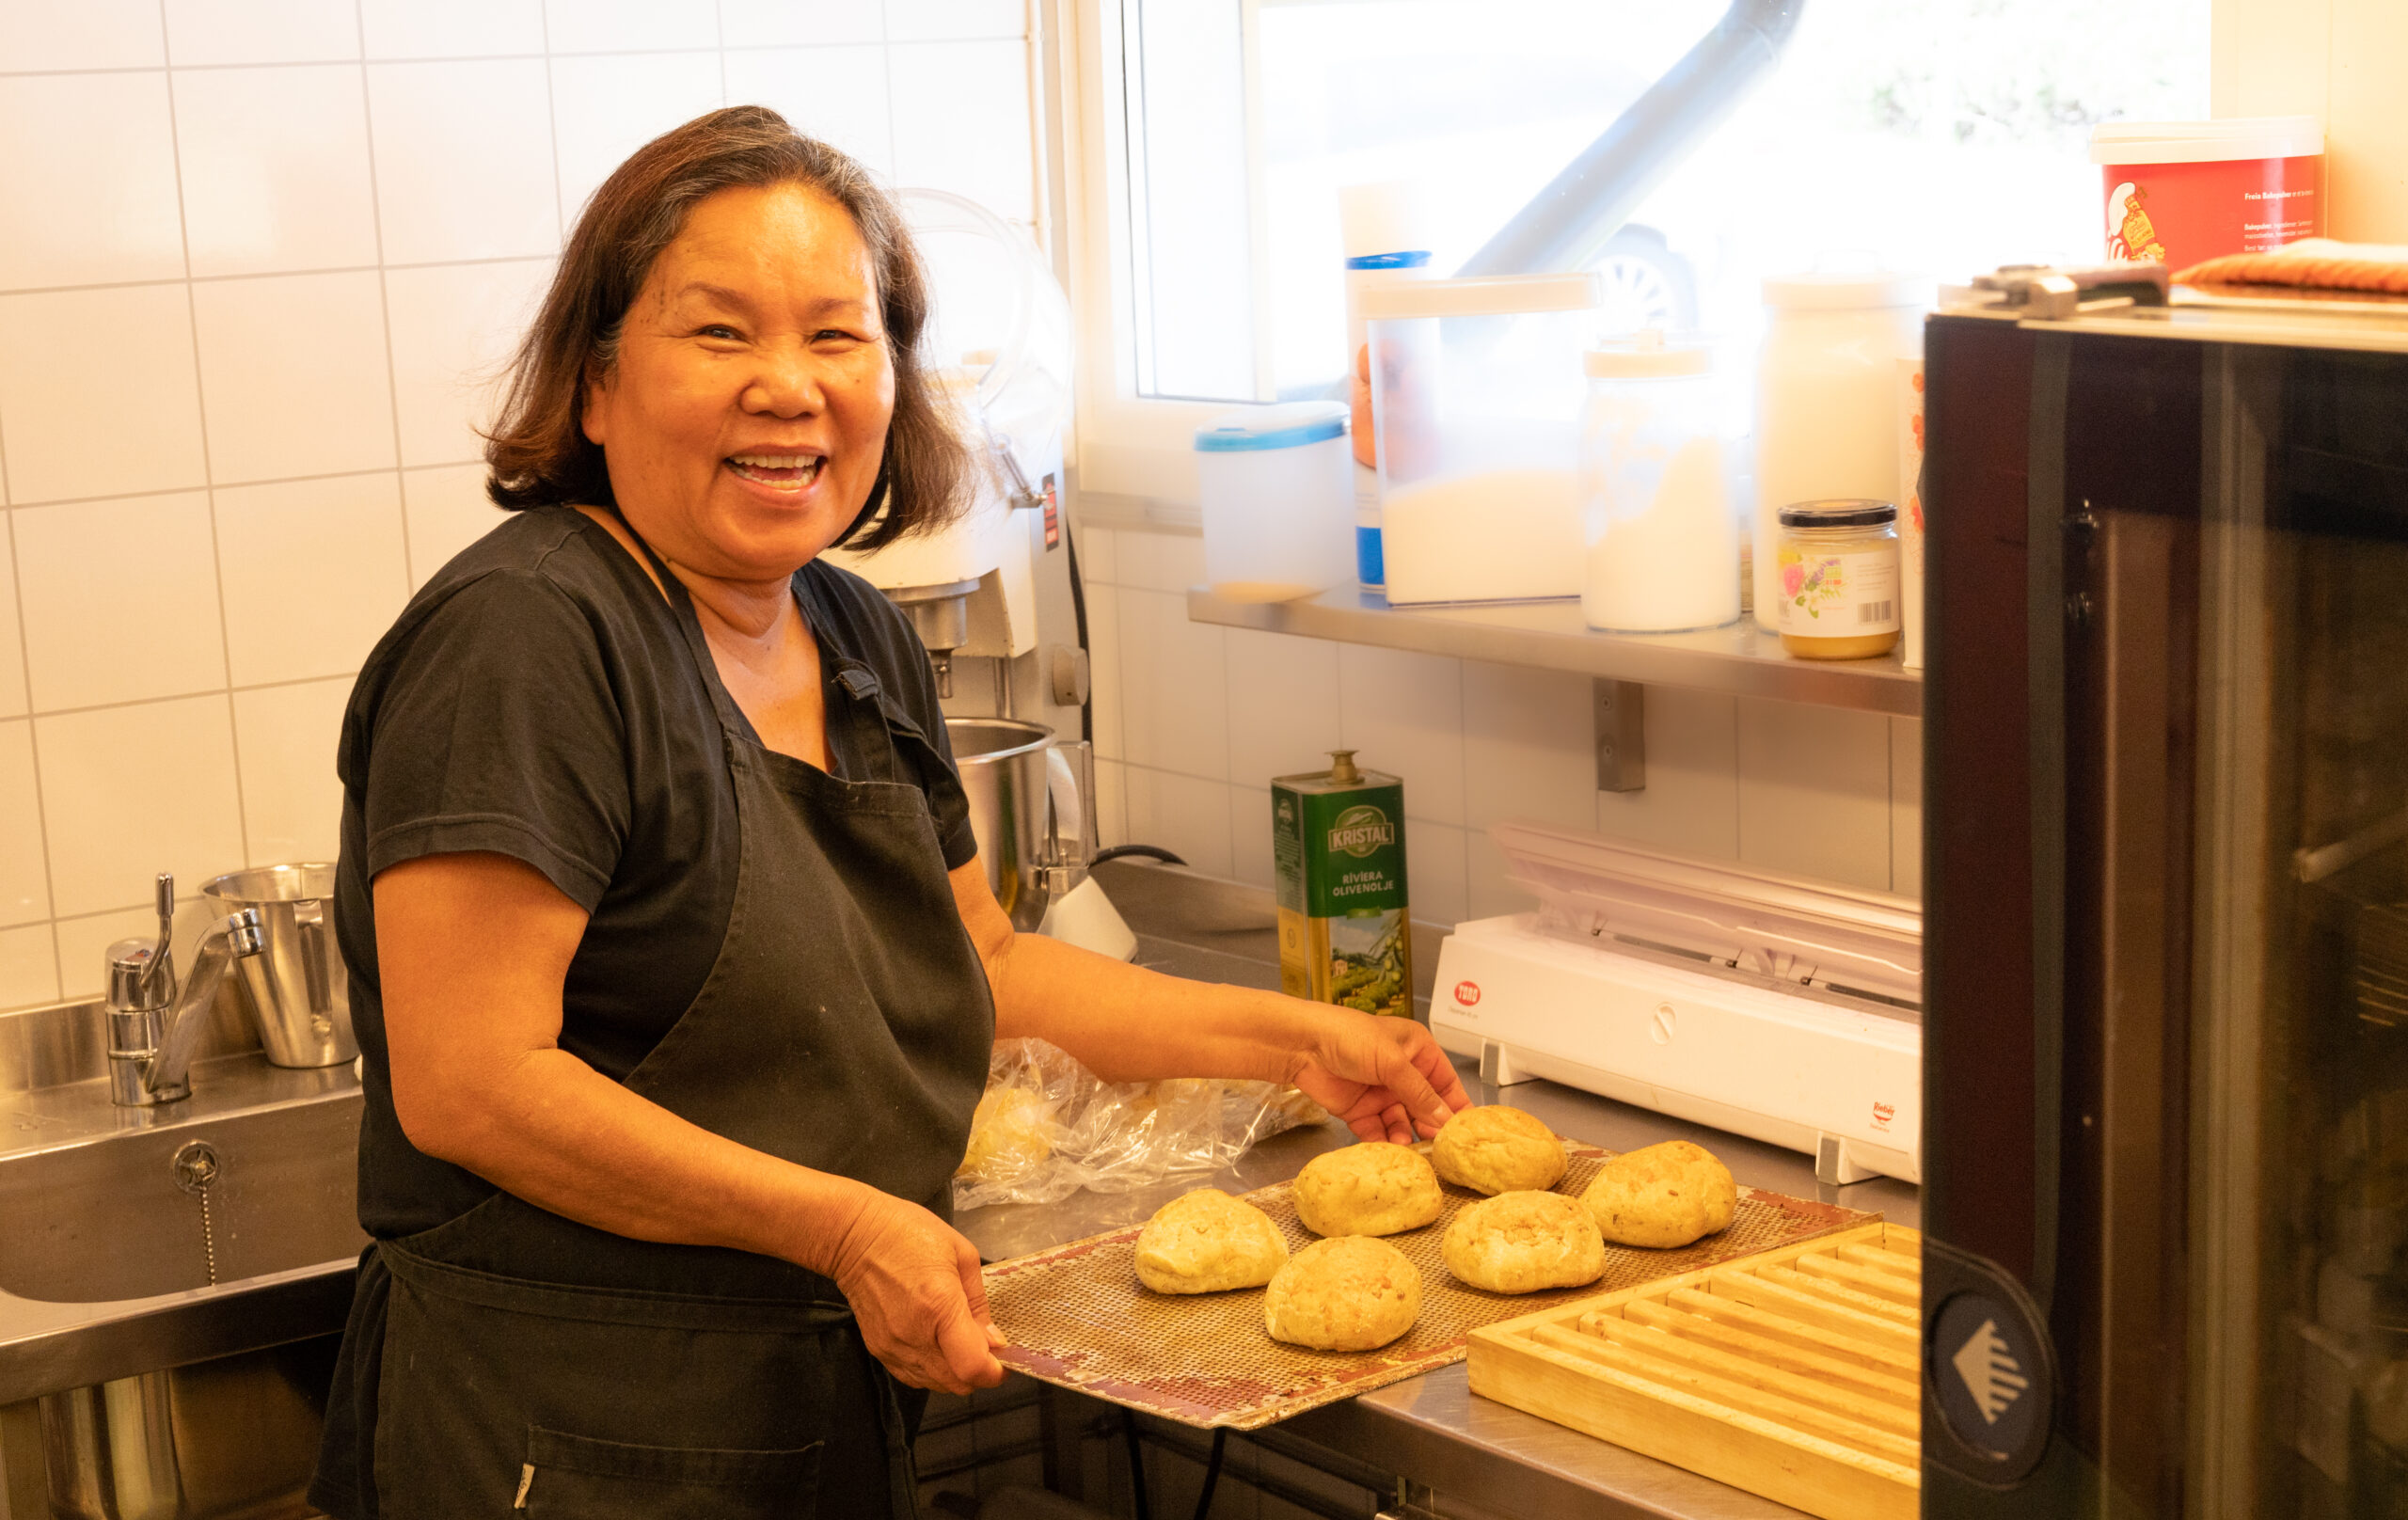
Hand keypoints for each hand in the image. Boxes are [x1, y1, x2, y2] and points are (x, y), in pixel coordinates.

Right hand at [826, 1191, 1007, 1395]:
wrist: (854, 1237)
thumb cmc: (910, 1233)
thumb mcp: (961, 1253)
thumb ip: (978, 1301)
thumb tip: (992, 1340)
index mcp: (939, 1306)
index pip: (972, 1366)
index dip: (994, 1371)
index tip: (1003, 1358)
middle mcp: (915, 1336)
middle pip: (957, 1384)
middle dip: (979, 1373)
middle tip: (985, 1348)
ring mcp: (893, 1347)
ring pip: (936, 1385)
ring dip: (955, 1373)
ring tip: (959, 1344)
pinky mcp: (878, 1351)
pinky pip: (914, 1377)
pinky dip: (932, 1371)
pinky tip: (936, 1346)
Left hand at [1287, 1009, 1471, 1143]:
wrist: (1302, 1045)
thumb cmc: (1348, 1036)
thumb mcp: (1392, 1062)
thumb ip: (1419, 1092)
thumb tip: (1445, 1118)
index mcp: (1417, 1051)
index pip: (1446, 1082)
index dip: (1456, 1105)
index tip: (1465, 1130)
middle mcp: (1401, 1073)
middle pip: (1425, 1106)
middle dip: (1431, 1126)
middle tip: (1439, 1147)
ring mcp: (1380, 1093)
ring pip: (1402, 1122)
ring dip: (1406, 1135)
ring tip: (1409, 1147)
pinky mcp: (1360, 1110)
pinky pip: (1378, 1131)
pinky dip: (1384, 1141)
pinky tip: (1389, 1149)